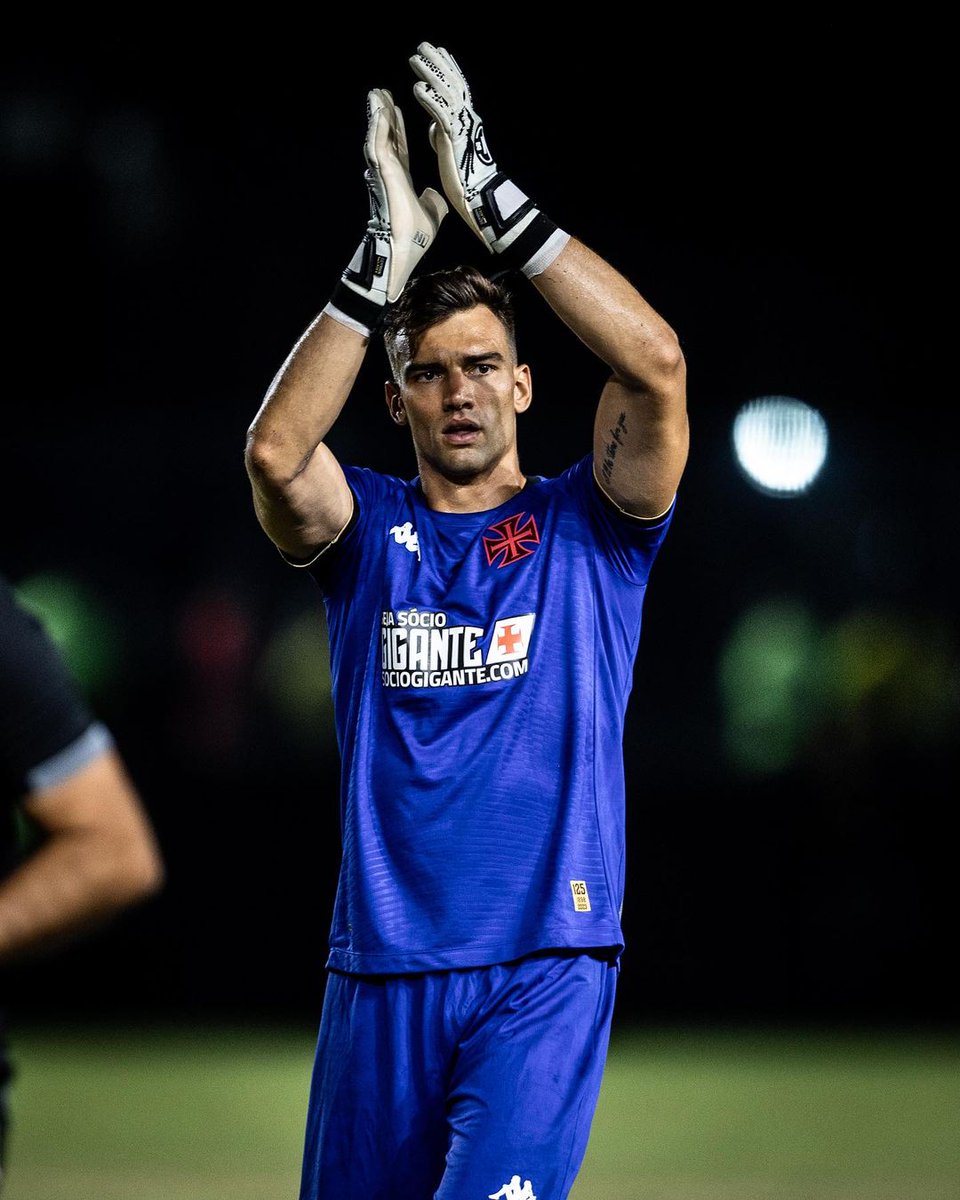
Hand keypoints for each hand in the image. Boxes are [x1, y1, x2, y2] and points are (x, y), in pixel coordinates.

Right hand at [327, 88, 446, 335]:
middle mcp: (390, 172)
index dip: (398, 129)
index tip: (397, 110)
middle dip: (385, 114)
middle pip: (387, 137)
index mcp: (402, 179)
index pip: (399, 148)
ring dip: (377, 114)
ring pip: (379, 136)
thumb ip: (433, 202)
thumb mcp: (432, 214)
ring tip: (376, 93)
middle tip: (382, 92)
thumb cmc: (414, 237)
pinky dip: (378, 126)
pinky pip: (378, 143)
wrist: (404, 248)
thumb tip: (435, 196)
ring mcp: (384, 171)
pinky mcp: (382, 172)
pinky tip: (379, 109)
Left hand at [409, 42, 567, 274]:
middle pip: (452, 83)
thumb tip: (434, 125)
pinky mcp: (454, 140)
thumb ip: (442, 134)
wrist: (477, 199)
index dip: (448, 69)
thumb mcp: (450, 150)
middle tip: (424, 46)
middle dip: (438, 63)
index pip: (457, 89)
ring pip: (446, 93)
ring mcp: (461, 128)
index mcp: (465, 122)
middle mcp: (466, 120)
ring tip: (415, 58)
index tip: (437, 52)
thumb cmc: (465, 180)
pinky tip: (417, 87)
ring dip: (430, 74)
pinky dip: (429, 100)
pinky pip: (440, 115)